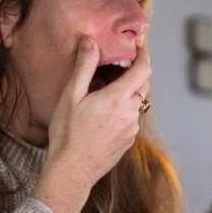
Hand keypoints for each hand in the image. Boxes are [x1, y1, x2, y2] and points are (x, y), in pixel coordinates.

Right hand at [39, 37, 150, 212]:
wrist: (72, 170)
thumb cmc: (67, 133)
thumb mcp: (71, 96)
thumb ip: (84, 67)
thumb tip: (90, 42)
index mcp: (118, 98)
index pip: (143, 69)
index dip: (143, 54)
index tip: (138, 45)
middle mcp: (131, 112)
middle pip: (143, 85)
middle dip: (135, 73)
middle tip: (117, 67)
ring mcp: (132, 128)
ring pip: (137, 103)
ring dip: (127, 94)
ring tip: (105, 93)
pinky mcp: (128, 141)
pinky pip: (131, 119)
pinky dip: (122, 111)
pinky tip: (103, 116)